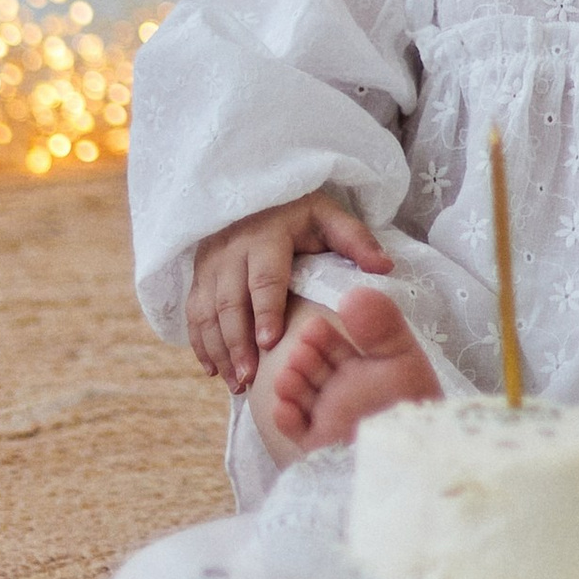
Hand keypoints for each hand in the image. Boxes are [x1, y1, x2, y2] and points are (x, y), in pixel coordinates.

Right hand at [185, 190, 390, 391]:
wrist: (257, 194)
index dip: (266, 310)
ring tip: (235, 384)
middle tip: (248, 379)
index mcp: (268, 235)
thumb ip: (355, 240)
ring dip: (219, 349)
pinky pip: (193, 312)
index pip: (265, 277)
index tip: (270, 343)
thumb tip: (385, 267)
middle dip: (237, 342)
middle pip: (231, 300)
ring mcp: (211, 262)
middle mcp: (233, 248)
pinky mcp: (199, 274)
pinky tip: (213, 371)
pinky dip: (200, 343)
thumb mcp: (329, 217)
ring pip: (208, 311)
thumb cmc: (300, 214)